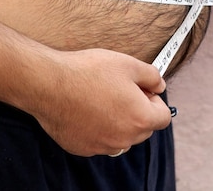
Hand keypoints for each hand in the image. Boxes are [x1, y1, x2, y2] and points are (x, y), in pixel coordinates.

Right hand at [29, 48, 170, 156]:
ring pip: (122, 136)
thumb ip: (152, 76)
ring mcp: (102, 146)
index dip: (155, 100)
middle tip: (120, 90)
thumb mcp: (128, 64)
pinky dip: (98, 128)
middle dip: (138, 111)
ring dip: (119, 122)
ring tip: (102, 99)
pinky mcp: (83, 148)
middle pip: (144, 128)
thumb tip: (160, 86)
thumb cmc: (88, 72)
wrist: (49, 84)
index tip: (141, 90)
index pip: (164, 117)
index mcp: (140, 118)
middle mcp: (124, 138)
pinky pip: (100, 140)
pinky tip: (86, 109)